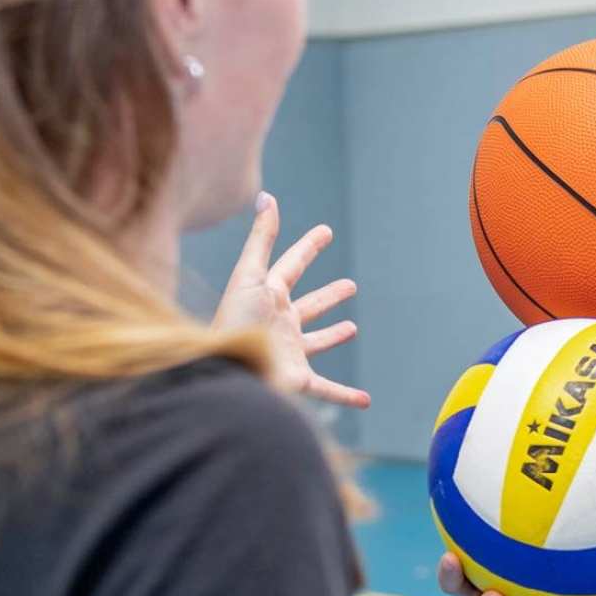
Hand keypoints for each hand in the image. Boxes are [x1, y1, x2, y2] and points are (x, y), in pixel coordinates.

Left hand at [214, 192, 368, 407]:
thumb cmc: (235, 323)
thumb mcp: (249, 276)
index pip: (292, 266)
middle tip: (350, 285)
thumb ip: (260, 238)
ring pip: (316, 342)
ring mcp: (289, 352)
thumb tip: (267, 196)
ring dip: (334, 335)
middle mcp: (280, 324)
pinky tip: (366, 399)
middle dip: (328, 296)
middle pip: (309, 305)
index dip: (309, 247)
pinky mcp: (297, 379)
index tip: (326, 232)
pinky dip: (347, 395)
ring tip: (352, 327)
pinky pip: (327, 389)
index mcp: (268, 296)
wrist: (228, 371)